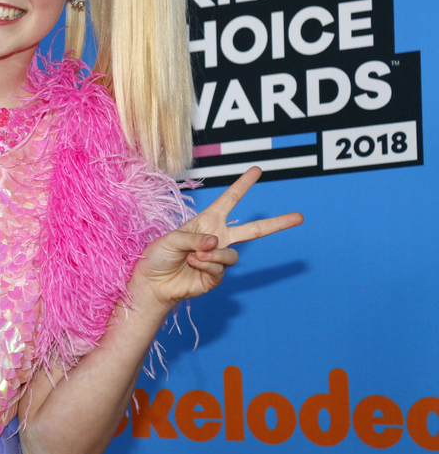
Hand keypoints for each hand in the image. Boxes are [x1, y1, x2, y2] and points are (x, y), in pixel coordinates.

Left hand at [135, 167, 302, 307]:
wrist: (153, 282)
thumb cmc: (158, 255)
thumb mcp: (171, 238)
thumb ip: (194, 237)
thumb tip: (217, 242)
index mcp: (207, 221)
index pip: (229, 200)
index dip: (242, 185)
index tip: (257, 170)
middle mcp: (218, 238)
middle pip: (253, 230)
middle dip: (277, 223)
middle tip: (300, 216)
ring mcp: (219, 258)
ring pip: (232, 255)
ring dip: (213, 256)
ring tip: (194, 256)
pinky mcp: (216, 277)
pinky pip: (220, 269)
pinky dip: (205, 266)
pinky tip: (193, 265)